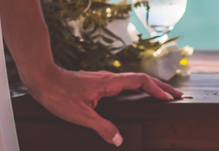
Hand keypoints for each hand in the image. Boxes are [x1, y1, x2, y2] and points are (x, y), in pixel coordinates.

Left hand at [24, 66, 181, 145]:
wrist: (42, 78)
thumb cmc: (59, 94)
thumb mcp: (81, 116)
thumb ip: (102, 127)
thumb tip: (118, 140)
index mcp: (109, 83)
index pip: (140, 81)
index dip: (157, 89)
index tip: (170, 98)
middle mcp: (108, 78)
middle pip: (141, 79)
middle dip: (160, 87)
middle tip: (176, 95)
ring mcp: (102, 80)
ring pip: (132, 81)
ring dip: (149, 87)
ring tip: (160, 96)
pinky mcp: (96, 83)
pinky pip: (122, 84)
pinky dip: (136, 89)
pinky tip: (134, 97)